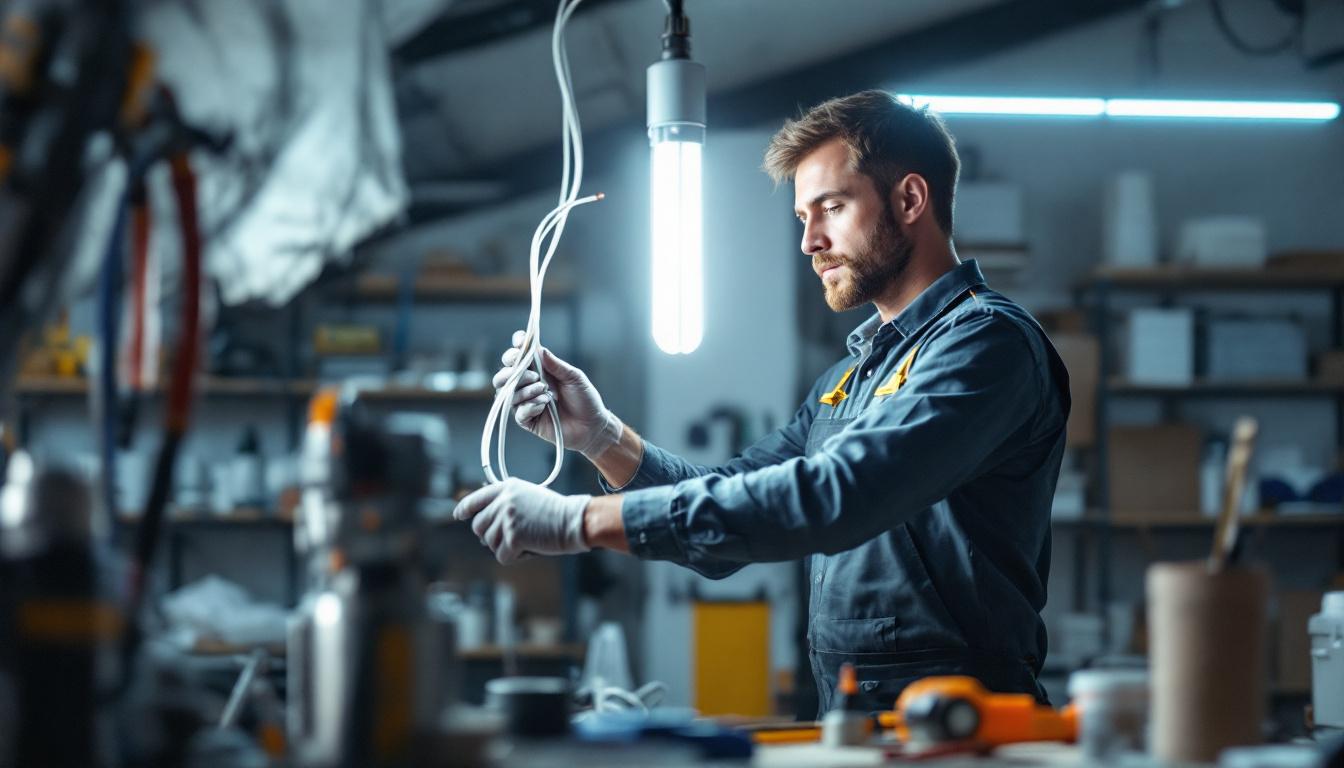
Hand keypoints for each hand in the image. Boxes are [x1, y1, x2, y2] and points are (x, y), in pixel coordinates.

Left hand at [452, 478, 591, 563]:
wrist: (575, 520)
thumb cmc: (557, 512)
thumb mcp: (529, 497)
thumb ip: (507, 504)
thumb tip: (486, 527)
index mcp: (507, 487)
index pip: (476, 498)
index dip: (465, 508)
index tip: (459, 515)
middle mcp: (503, 500)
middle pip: (479, 526)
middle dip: (490, 536)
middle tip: (511, 538)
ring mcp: (506, 518)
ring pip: (490, 544)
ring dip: (508, 547)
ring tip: (530, 539)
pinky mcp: (512, 537)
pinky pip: (502, 556)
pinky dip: (516, 557)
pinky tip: (532, 548)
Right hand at [494, 330, 620, 458]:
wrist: (592, 425)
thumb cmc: (585, 399)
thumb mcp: (574, 377)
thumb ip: (556, 365)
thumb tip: (540, 349)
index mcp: (539, 370)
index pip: (519, 355)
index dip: (516, 347)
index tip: (520, 342)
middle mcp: (528, 385)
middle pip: (504, 375)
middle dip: (512, 371)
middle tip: (534, 375)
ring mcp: (526, 403)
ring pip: (507, 393)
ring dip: (525, 390)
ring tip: (544, 391)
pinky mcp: (528, 420)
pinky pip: (518, 412)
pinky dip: (529, 406)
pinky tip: (543, 406)